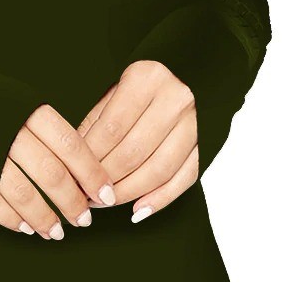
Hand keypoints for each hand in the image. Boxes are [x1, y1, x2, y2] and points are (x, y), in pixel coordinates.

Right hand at [0, 104, 116, 237]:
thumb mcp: (15, 98)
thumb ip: (44, 125)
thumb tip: (81, 161)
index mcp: (28, 109)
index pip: (72, 146)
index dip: (92, 174)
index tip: (107, 195)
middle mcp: (10, 132)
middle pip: (53, 175)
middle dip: (73, 202)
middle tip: (85, 220)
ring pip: (26, 195)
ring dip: (46, 218)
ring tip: (57, 233)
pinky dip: (14, 220)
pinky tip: (26, 227)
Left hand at [76, 59, 199, 221]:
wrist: (191, 71)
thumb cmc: (143, 84)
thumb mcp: (115, 90)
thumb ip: (96, 122)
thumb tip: (73, 161)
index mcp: (147, 79)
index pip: (111, 129)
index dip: (90, 159)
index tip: (73, 176)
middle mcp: (175, 99)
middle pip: (134, 152)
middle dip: (107, 180)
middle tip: (86, 196)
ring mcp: (196, 122)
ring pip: (159, 170)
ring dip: (129, 193)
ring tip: (107, 203)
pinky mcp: (208, 143)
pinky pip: (185, 178)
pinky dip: (161, 199)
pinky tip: (139, 211)